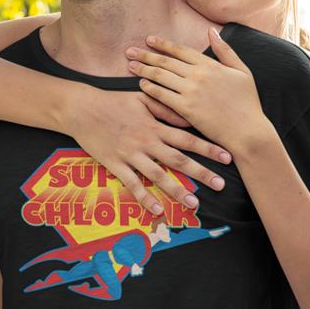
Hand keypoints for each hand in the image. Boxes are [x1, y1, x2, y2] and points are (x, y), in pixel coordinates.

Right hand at [62, 86, 230, 215]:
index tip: (227, 156)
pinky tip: (157, 210)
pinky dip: (145, 198)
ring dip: (177, 190)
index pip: (187, 138)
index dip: (208, 148)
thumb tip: (189, 117)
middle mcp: (147, 141)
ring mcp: (131, 154)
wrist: (82, 108)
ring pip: (158, 175)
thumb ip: (166, 109)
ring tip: (194, 204)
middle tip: (220, 185)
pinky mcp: (115, 164)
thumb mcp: (142, 98)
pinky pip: (132, 184)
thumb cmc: (113, 101)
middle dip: (201, 173)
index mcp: (155, 125)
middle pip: (178, 160)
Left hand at [126, 28, 273, 151]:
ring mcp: (191, 92)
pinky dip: (150, 89)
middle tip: (129, 51)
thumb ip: (225, 50)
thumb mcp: (242, 71)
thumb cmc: (247, 103)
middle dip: (146, 55)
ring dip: (143, 70)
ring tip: (130, 66)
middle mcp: (198, 75)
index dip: (163, 44)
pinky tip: (141, 85)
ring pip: (161, 76)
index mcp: (210, 65)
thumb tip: (212, 31)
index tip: (149, 39)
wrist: (248, 130)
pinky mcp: (186, 109)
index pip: (180, 50)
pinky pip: (163, 96)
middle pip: (165, 62)